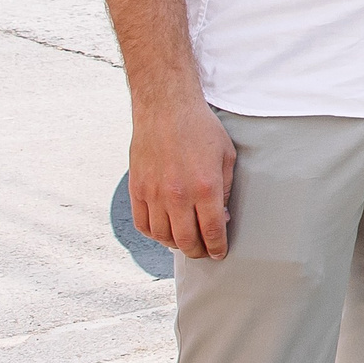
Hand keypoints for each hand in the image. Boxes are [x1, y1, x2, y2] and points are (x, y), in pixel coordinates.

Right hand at [129, 89, 236, 258]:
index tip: (220, 253)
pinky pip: (142, 224)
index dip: (217, 247)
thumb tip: (223, 216)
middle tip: (204, 252)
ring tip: (186, 243)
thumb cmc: (201, 129)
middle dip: (198, 252)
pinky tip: (164, 232)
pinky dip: (154, 234)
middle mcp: (177, 195)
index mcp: (205, 188)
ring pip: (163, 236)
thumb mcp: (226, 156)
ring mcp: (154, 194)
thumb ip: (226, 189)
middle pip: (186, 240)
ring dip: (176, 245)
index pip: (212, 231)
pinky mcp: (137, 190)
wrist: (165, 109)